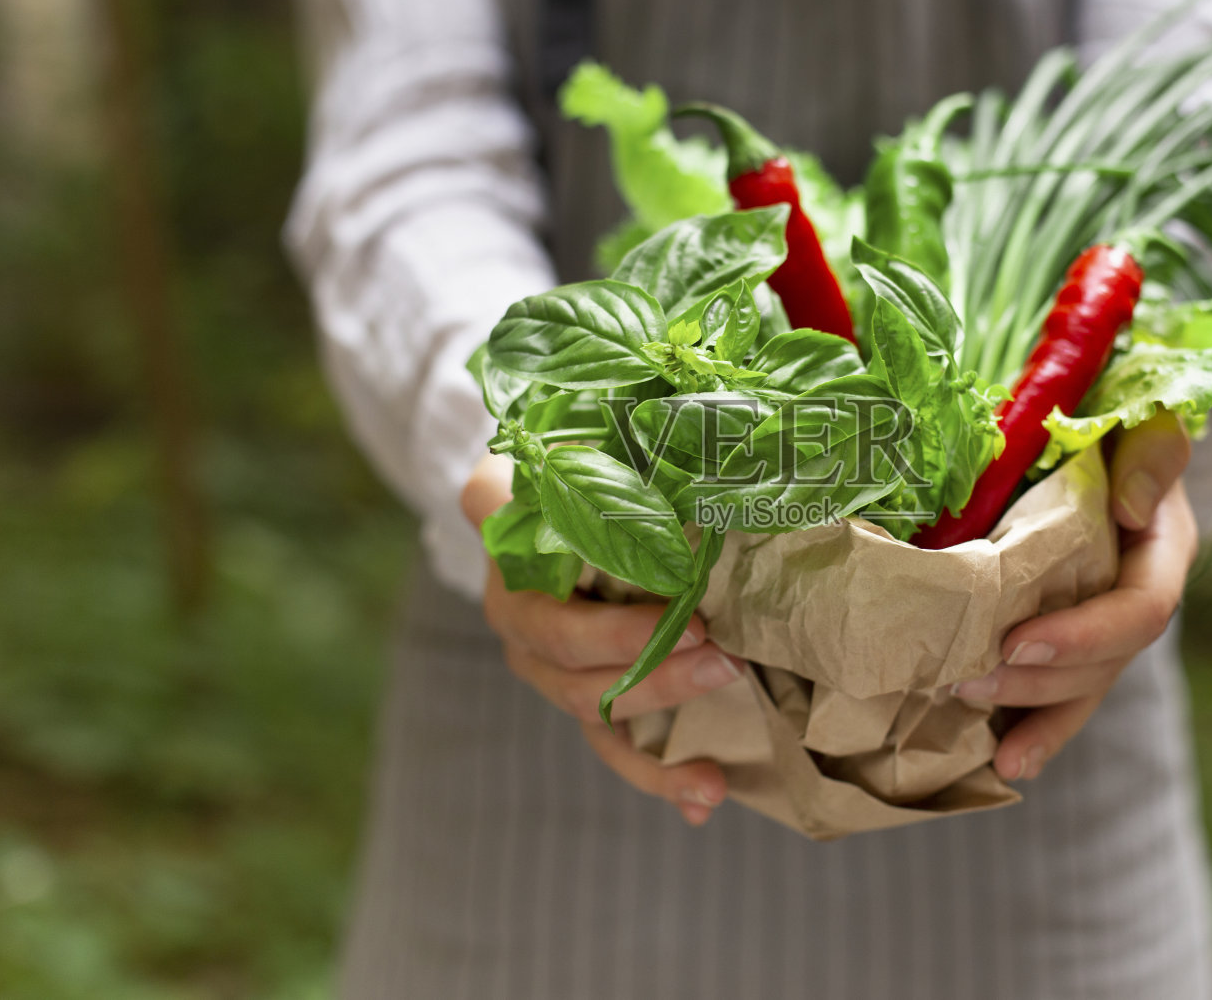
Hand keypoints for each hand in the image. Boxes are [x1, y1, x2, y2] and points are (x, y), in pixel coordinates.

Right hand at [461, 456, 740, 824]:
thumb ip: (615, 435)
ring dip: (658, 701)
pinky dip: (659, 774)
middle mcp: (511, 601)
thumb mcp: (597, 439)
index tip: (604, 543)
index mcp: (505, 529)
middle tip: (710, 636)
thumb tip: (696, 417)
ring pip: (586, 698)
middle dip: (636, 646)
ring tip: (723, 687)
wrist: (564, 517)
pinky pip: (611, 746)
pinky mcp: (580, 697)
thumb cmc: (592, 473)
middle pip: (558, 638)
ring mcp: (542, 660)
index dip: (542, 529)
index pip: (488, 512)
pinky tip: (706, 795)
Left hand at [950, 410, 1198, 781]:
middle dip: (1040, 684)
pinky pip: (1055, 689)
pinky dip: (1029, 726)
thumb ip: (1152, 455)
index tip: (1020, 644)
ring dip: (1031, 717)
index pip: (1140, 611)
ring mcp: (1100, 621)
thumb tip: (1131, 511)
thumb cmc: (1112, 417)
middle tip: (968, 684)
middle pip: (1104, 664)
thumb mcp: (1144, 421)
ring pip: (1080, 688)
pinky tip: (998, 759)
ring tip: (979, 735)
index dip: (1084, 636)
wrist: (1085, 421)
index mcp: (1162, 552)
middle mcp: (1135, 597)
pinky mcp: (1065, 631)